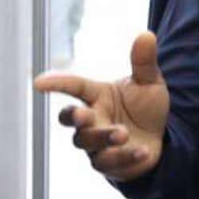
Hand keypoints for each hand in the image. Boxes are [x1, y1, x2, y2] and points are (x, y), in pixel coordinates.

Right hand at [34, 32, 168, 181]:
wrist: (160, 139)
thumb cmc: (146, 107)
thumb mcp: (150, 83)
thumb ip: (144, 62)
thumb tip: (146, 34)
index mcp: (98, 96)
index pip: (74, 86)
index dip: (57, 83)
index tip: (38, 83)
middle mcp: (92, 118)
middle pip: (71, 118)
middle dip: (74, 116)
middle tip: (84, 115)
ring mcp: (96, 143)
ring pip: (86, 142)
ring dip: (103, 137)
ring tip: (124, 134)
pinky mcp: (107, 163)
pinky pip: (108, 163)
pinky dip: (125, 157)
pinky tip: (143, 151)